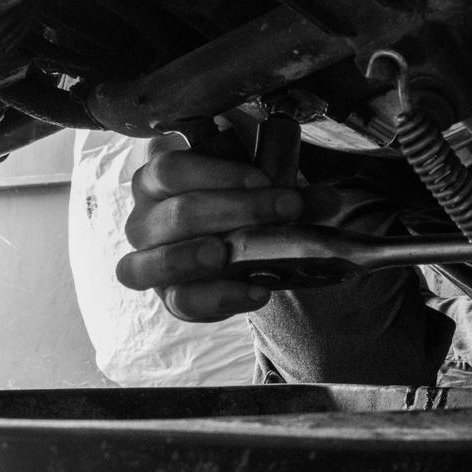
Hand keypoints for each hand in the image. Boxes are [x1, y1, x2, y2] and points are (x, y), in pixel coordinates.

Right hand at [116, 149, 304, 320]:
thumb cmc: (238, 204)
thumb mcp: (261, 190)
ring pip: (153, 263)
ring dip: (191, 257)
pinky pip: (183, 302)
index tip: (263, 178)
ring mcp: (150, 261)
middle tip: (288, 209)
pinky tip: (256, 291)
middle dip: (238, 209)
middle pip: (179, 214)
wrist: (240, 246)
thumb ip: (288, 192)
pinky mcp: (170, 297)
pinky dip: (220, 298)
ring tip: (225, 254)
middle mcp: (143, 220)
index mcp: (158, 179)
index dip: (215, 173)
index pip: (171, 169)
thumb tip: (328, 199)